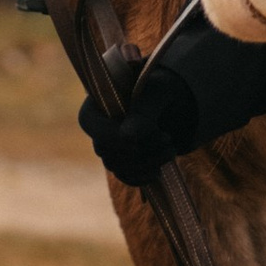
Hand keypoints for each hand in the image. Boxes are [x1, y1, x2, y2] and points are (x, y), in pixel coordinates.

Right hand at [81, 63, 202, 189]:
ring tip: (170, 149)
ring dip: (147, 163)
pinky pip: (125, 177)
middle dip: (141, 150)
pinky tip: (159, 171)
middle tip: (168, 138)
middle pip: (108, 151)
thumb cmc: (160, 88)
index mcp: (95, 106)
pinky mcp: (121, 163)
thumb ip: (143, 111)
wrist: (171, 100)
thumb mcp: (157, 92)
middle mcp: (96, 130)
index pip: (95, 128)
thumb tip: (128, 138)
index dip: (117, 137)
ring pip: (119, 167)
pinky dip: (142, 177)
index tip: (148, 136)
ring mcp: (107, 149)